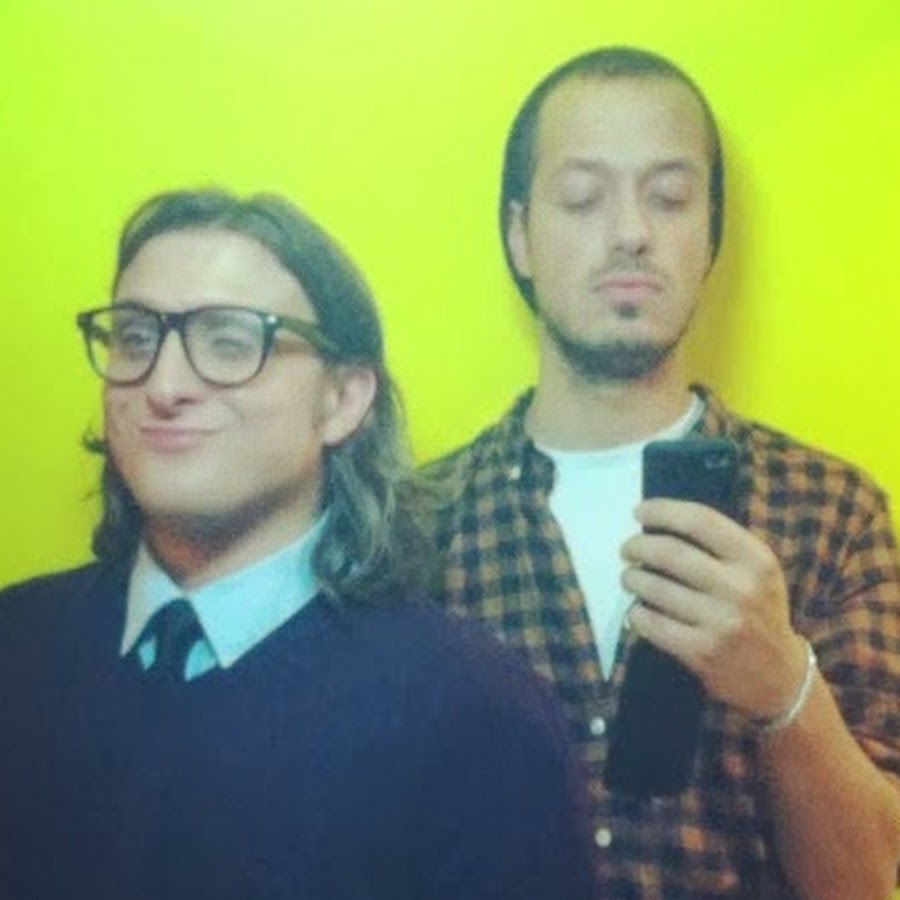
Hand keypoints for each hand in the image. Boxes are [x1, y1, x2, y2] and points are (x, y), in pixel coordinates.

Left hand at [620, 498, 808, 720]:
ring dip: (632, 578)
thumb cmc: (758, 612)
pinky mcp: (702, 652)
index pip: (701, 521)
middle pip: (671, 553)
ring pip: (656, 588)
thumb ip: (719, 546)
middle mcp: (742, 588)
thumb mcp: (757, 572)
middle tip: (627, 549)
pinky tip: (637, 610)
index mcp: (757, 560)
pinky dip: (637, 613)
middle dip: (638, 546)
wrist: (780, 678)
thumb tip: (660, 520)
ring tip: (629, 577)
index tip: (639, 512)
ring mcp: (722, 622)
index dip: (663, 511)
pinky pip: (653, 624)